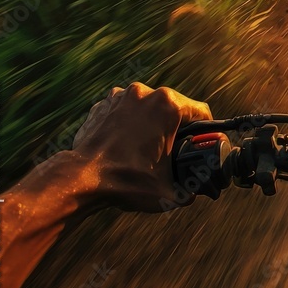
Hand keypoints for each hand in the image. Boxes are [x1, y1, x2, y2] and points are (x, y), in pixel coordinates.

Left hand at [73, 82, 212, 211]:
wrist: (81, 179)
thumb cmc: (125, 181)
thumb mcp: (168, 192)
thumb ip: (188, 191)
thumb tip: (195, 193)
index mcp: (168, 106)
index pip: (201, 112)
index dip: (206, 130)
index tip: (201, 142)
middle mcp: (146, 93)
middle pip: (174, 107)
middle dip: (176, 126)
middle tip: (174, 150)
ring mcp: (121, 96)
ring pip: (148, 107)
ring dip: (151, 122)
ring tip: (148, 147)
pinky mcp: (103, 104)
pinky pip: (125, 110)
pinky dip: (129, 123)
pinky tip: (126, 144)